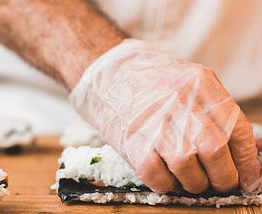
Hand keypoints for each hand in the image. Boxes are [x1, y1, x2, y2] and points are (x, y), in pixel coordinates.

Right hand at [70, 39, 260, 193]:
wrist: (110, 74)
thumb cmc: (153, 82)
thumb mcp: (191, 83)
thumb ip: (218, 113)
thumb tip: (251, 149)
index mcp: (201, 84)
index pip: (237, 131)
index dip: (248, 162)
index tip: (249, 179)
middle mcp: (180, 102)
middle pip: (215, 152)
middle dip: (224, 178)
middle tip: (219, 183)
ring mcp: (154, 122)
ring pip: (188, 169)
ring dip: (194, 183)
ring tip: (190, 179)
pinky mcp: (132, 141)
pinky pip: (158, 176)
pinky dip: (167, 185)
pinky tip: (167, 177)